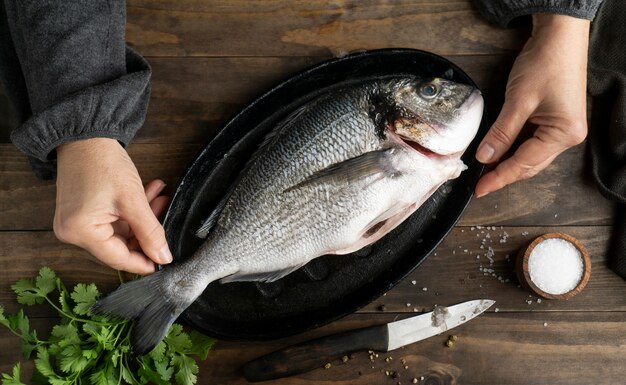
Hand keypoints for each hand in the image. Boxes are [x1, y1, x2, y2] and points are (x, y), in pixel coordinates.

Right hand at [54, 138, 171, 274]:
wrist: (85, 134)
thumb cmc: (103, 162)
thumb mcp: (133, 200)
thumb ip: (150, 232)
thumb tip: (163, 257)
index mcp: (81, 232)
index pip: (118, 259)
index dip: (145, 261)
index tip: (165, 260)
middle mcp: (73, 232)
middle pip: (119, 246)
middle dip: (146, 233)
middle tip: (167, 216)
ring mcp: (76, 223)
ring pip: (120, 232)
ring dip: (142, 218)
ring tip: (161, 199)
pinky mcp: (82, 213)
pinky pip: (113, 221)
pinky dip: (132, 212)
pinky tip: (150, 196)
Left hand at [475, 14, 589, 196]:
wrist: (559, 38)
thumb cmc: (545, 64)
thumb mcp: (518, 101)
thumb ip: (501, 132)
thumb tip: (484, 157)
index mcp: (563, 134)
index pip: (524, 164)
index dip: (499, 178)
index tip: (480, 190)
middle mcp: (567, 136)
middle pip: (530, 164)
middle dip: (503, 174)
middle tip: (478, 183)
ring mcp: (562, 130)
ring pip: (529, 156)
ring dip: (507, 162)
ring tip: (484, 171)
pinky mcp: (554, 122)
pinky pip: (531, 143)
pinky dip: (513, 149)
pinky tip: (496, 152)